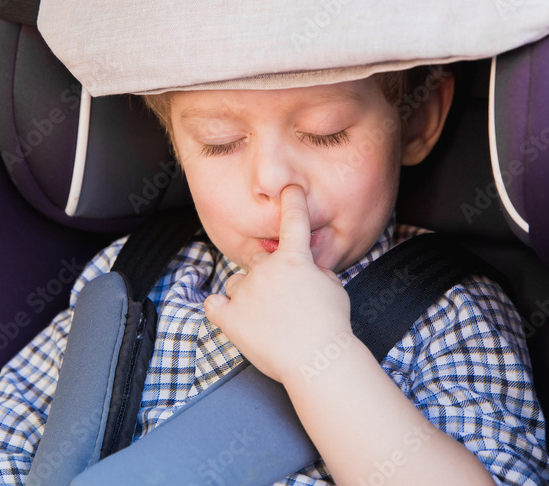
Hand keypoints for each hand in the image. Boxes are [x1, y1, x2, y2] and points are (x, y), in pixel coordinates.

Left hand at [204, 185, 351, 384]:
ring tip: (265, 318)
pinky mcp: (230, 317)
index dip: (292, 201)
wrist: (317, 359)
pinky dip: (221, 309)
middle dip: (268, 274)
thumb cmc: (332, 326)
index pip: (293, 221)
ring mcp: (245, 292)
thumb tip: (309, 271)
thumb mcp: (334, 288)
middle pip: (258, 259)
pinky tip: (231, 315)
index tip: (290, 188)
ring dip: (246, 292)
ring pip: (237, 282)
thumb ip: (317, 272)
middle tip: (283, 300)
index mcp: (294, 259)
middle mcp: (266, 269)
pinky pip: (214, 305)